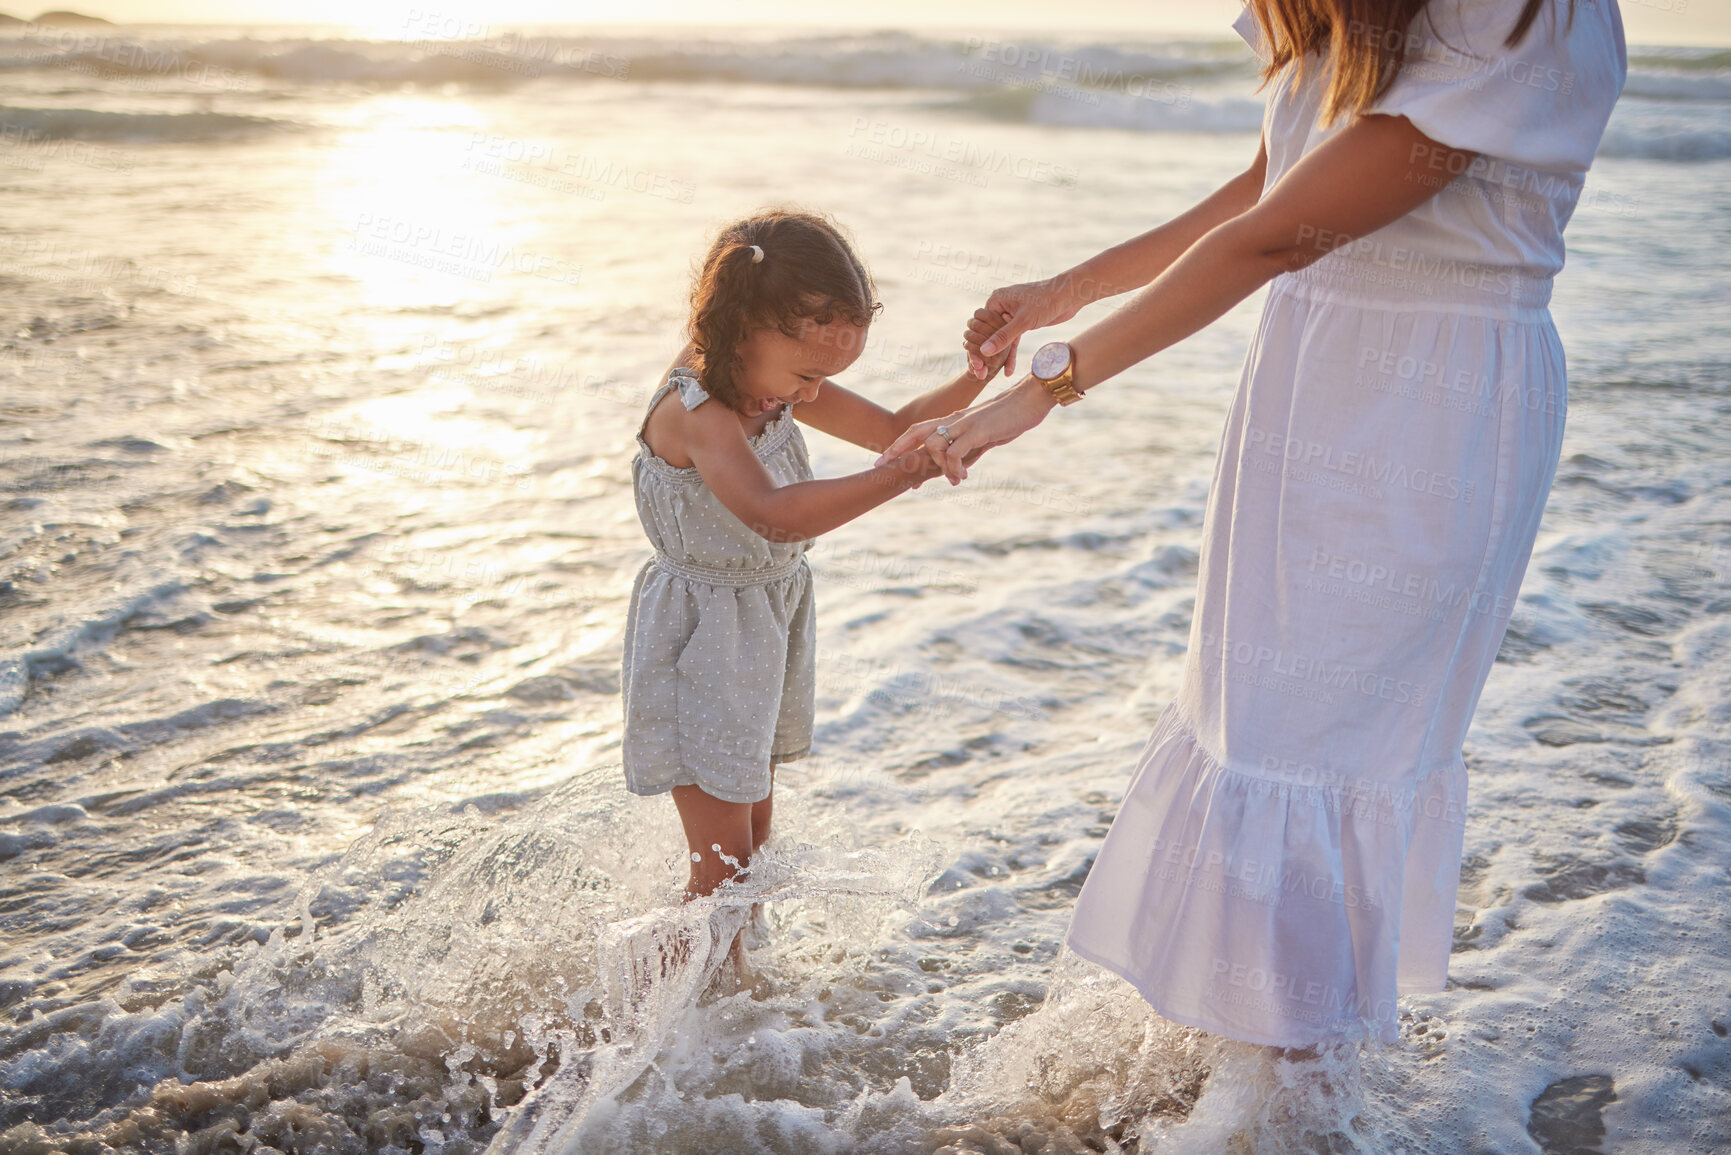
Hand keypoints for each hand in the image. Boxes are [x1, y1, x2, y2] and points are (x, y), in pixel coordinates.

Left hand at [875, 379, 1054, 484]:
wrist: (1030, 400)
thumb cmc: (1009, 418)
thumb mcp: (984, 436)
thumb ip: (969, 450)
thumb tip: (957, 470)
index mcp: (953, 420)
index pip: (918, 430)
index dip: (900, 444)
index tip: (884, 458)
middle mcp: (953, 420)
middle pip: (916, 432)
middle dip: (898, 450)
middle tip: (884, 467)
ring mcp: (964, 424)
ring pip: (934, 445)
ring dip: (939, 468)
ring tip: (953, 480)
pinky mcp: (977, 430)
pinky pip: (955, 452)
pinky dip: (954, 468)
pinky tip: (962, 477)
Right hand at [963, 278, 1082, 380]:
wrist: (1070, 295)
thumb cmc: (1047, 301)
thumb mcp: (1023, 321)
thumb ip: (1003, 337)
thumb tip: (984, 351)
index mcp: (996, 300)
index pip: (980, 325)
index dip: (978, 345)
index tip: (977, 363)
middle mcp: (1001, 306)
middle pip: (989, 333)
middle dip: (988, 353)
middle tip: (982, 372)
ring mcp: (1012, 314)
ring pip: (1001, 339)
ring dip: (999, 356)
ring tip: (992, 375)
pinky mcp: (1022, 322)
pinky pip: (1012, 340)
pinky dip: (1011, 354)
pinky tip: (1009, 371)